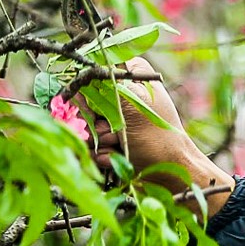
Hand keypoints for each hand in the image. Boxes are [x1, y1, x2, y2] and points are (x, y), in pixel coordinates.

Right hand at [87, 56, 234, 216]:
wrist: (169, 176)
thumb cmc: (159, 137)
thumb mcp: (131, 102)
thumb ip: (102, 86)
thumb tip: (74, 83)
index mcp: (131, 76)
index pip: (95, 69)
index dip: (88, 86)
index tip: (92, 99)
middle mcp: (121, 96)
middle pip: (85, 99)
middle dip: (94, 119)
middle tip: (112, 129)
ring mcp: (114, 120)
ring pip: (85, 125)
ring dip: (98, 139)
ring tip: (118, 145)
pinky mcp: (109, 142)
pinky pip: (89, 145)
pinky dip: (100, 153)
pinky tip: (115, 157)